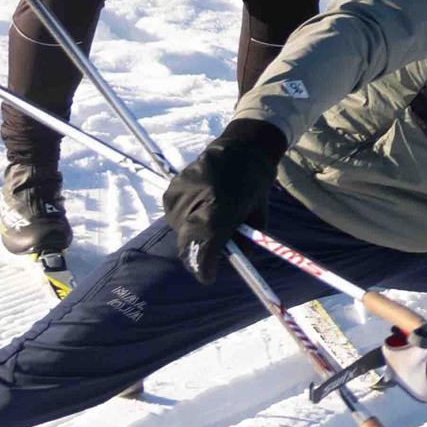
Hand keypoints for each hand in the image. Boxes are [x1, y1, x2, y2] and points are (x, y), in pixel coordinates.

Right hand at [163, 117, 287, 279]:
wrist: (241, 149)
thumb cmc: (254, 186)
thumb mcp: (256, 218)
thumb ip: (242, 242)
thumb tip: (228, 263)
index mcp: (220, 211)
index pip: (204, 251)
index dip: (205, 268)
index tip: (208, 277)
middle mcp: (194, 204)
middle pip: (188, 245)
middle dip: (200, 254)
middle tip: (210, 256)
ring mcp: (179, 195)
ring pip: (180, 231)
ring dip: (193, 234)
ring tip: (209, 219)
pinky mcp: (170, 190)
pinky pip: (174, 216)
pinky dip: (186, 218)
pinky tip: (200, 205)